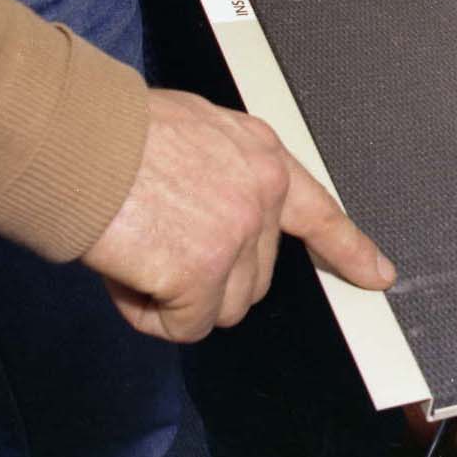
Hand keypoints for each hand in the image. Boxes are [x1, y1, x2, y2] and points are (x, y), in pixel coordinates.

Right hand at [82, 90, 395, 341]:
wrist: (79, 139)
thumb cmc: (117, 132)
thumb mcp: (197, 130)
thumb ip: (223, 172)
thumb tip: (211, 211)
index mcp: (263, 156)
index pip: (319, 211)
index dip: (349, 249)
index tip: (376, 275)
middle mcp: (262, 194)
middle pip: (256, 277)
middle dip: (206, 276)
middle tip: (156, 241)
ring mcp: (237, 235)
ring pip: (222, 307)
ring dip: (176, 297)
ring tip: (138, 250)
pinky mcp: (202, 273)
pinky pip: (182, 326)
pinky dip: (149, 313)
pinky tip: (128, 272)